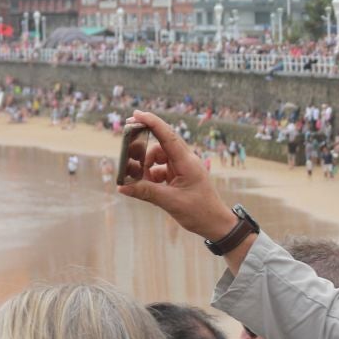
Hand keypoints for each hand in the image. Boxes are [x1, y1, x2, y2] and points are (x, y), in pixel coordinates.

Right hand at [116, 111, 233, 239]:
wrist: (216, 224)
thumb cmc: (200, 212)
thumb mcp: (171, 202)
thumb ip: (146, 192)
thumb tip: (122, 187)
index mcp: (187, 162)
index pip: (168, 137)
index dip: (152, 123)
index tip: (136, 114)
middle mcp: (186, 161)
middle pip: (160, 145)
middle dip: (142, 146)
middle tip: (126, 148)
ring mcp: (183, 168)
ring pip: (157, 159)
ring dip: (145, 167)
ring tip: (138, 180)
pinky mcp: (179, 176)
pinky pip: (160, 170)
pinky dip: (150, 176)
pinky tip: (146, 187)